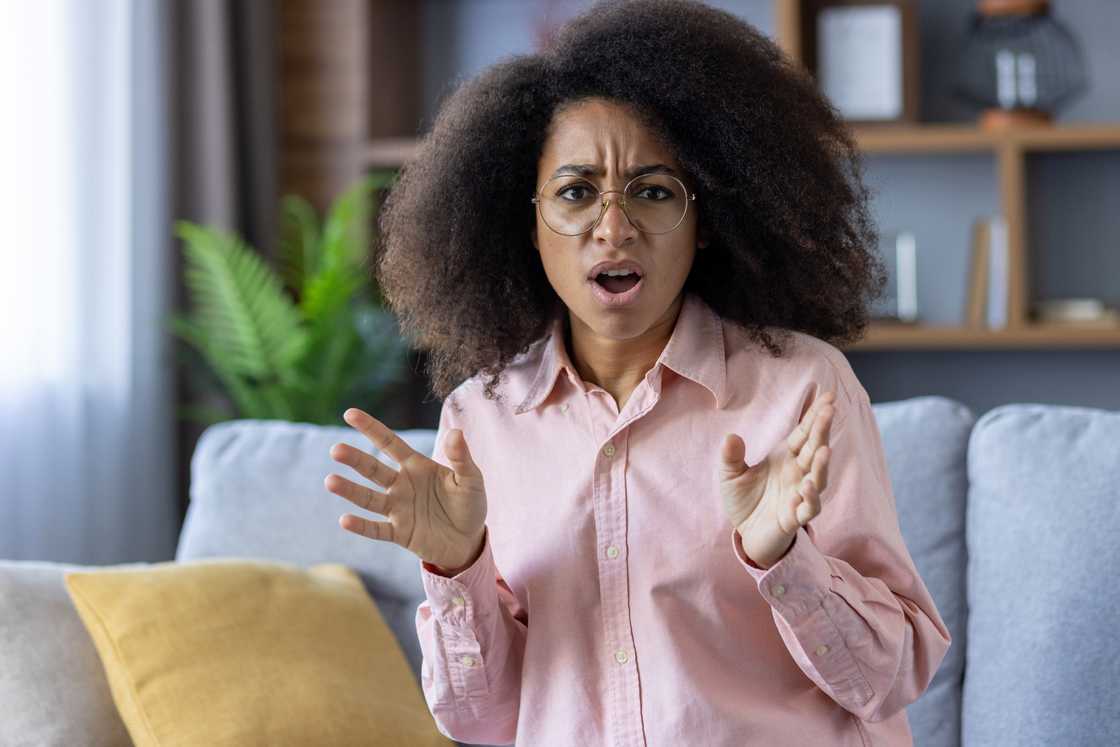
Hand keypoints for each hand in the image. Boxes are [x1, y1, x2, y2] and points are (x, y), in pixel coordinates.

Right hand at [325, 408, 487, 571]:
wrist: (469, 541)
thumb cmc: (470, 505)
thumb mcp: (471, 480)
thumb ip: (461, 458)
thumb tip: (455, 432)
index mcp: (416, 466)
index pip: (389, 443)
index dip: (371, 428)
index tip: (349, 413)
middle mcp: (401, 485)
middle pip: (373, 470)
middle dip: (355, 460)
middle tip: (336, 450)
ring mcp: (398, 509)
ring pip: (369, 499)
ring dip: (350, 491)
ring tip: (330, 481)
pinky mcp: (399, 533)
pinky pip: (377, 529)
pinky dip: (362, 526)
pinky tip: (345, 520)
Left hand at [719, 390, 835, 568]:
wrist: (747, 533)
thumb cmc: (745, 500)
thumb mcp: (730, 476)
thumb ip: (730, 457)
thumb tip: (730, 437)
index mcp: (786, 458)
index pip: (804, 433)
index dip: (816, 416)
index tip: (828, 396)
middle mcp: (798, 473)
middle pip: (814, 449)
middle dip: (822, 430)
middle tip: (829, 410)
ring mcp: (800, 494)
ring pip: (818, 478)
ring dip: (822, 465)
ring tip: (824, 450)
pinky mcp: (795, 517)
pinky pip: (809, 508)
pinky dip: (810, 498)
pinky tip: (807, 486)